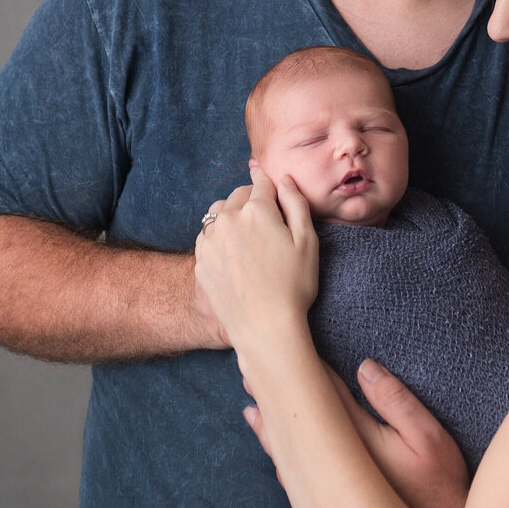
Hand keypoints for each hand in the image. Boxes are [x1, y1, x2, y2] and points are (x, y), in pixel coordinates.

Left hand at [193, 169, 318, 353]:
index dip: (269, 184)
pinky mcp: (200, 260)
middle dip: (251, 200)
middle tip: (266, 221)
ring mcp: (210, 240)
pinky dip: (219, 237)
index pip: (261, 182)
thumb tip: (284, 179)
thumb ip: (296, 203)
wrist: (264, 328)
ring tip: (247, 236)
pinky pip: (207, 236)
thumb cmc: (293, 286)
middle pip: (238, 194)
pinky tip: (234, 255)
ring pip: (218, 212)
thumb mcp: (308, 241)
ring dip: (231, 215)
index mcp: (257, 210)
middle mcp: (228, 218)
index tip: (271, 188)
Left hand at [244, 359, 468, 507]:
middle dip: (274, 394)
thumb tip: (364, 368)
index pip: (321, 393)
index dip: (302, 367)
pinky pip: (296, 475)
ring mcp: (331, 485)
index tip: (281, 344)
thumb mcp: (430, 438)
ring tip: (251, 407)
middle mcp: (334, 461)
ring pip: (292, 448)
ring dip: (271, 425)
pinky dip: (281, 454)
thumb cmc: (441, 486)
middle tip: (247, 370)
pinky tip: (273, 448)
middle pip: (297, 419)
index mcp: (356, 437)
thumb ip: (396, 401)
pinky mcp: (333, 501)